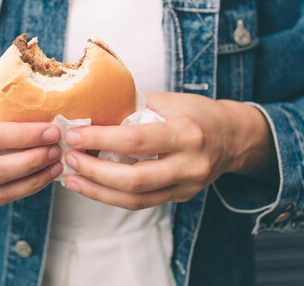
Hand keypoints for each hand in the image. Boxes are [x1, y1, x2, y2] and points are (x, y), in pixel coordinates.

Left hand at [61, 93, 275, 209]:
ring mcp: (187, 186)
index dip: (101, 140)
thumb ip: (134, 110)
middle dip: (95, 172)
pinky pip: (143, 202)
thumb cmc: (196, 113)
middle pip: (135, 179)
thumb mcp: (169, 101)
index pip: (136, 141)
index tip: (74, 135)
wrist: (234, 137)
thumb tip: (91, 116)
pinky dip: (113, 196)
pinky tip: (93, 186)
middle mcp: (189, 164)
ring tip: (72, 180)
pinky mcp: (181, 197)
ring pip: (136, 199)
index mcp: (186, 133)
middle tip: (69, 159)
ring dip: (98, 192)